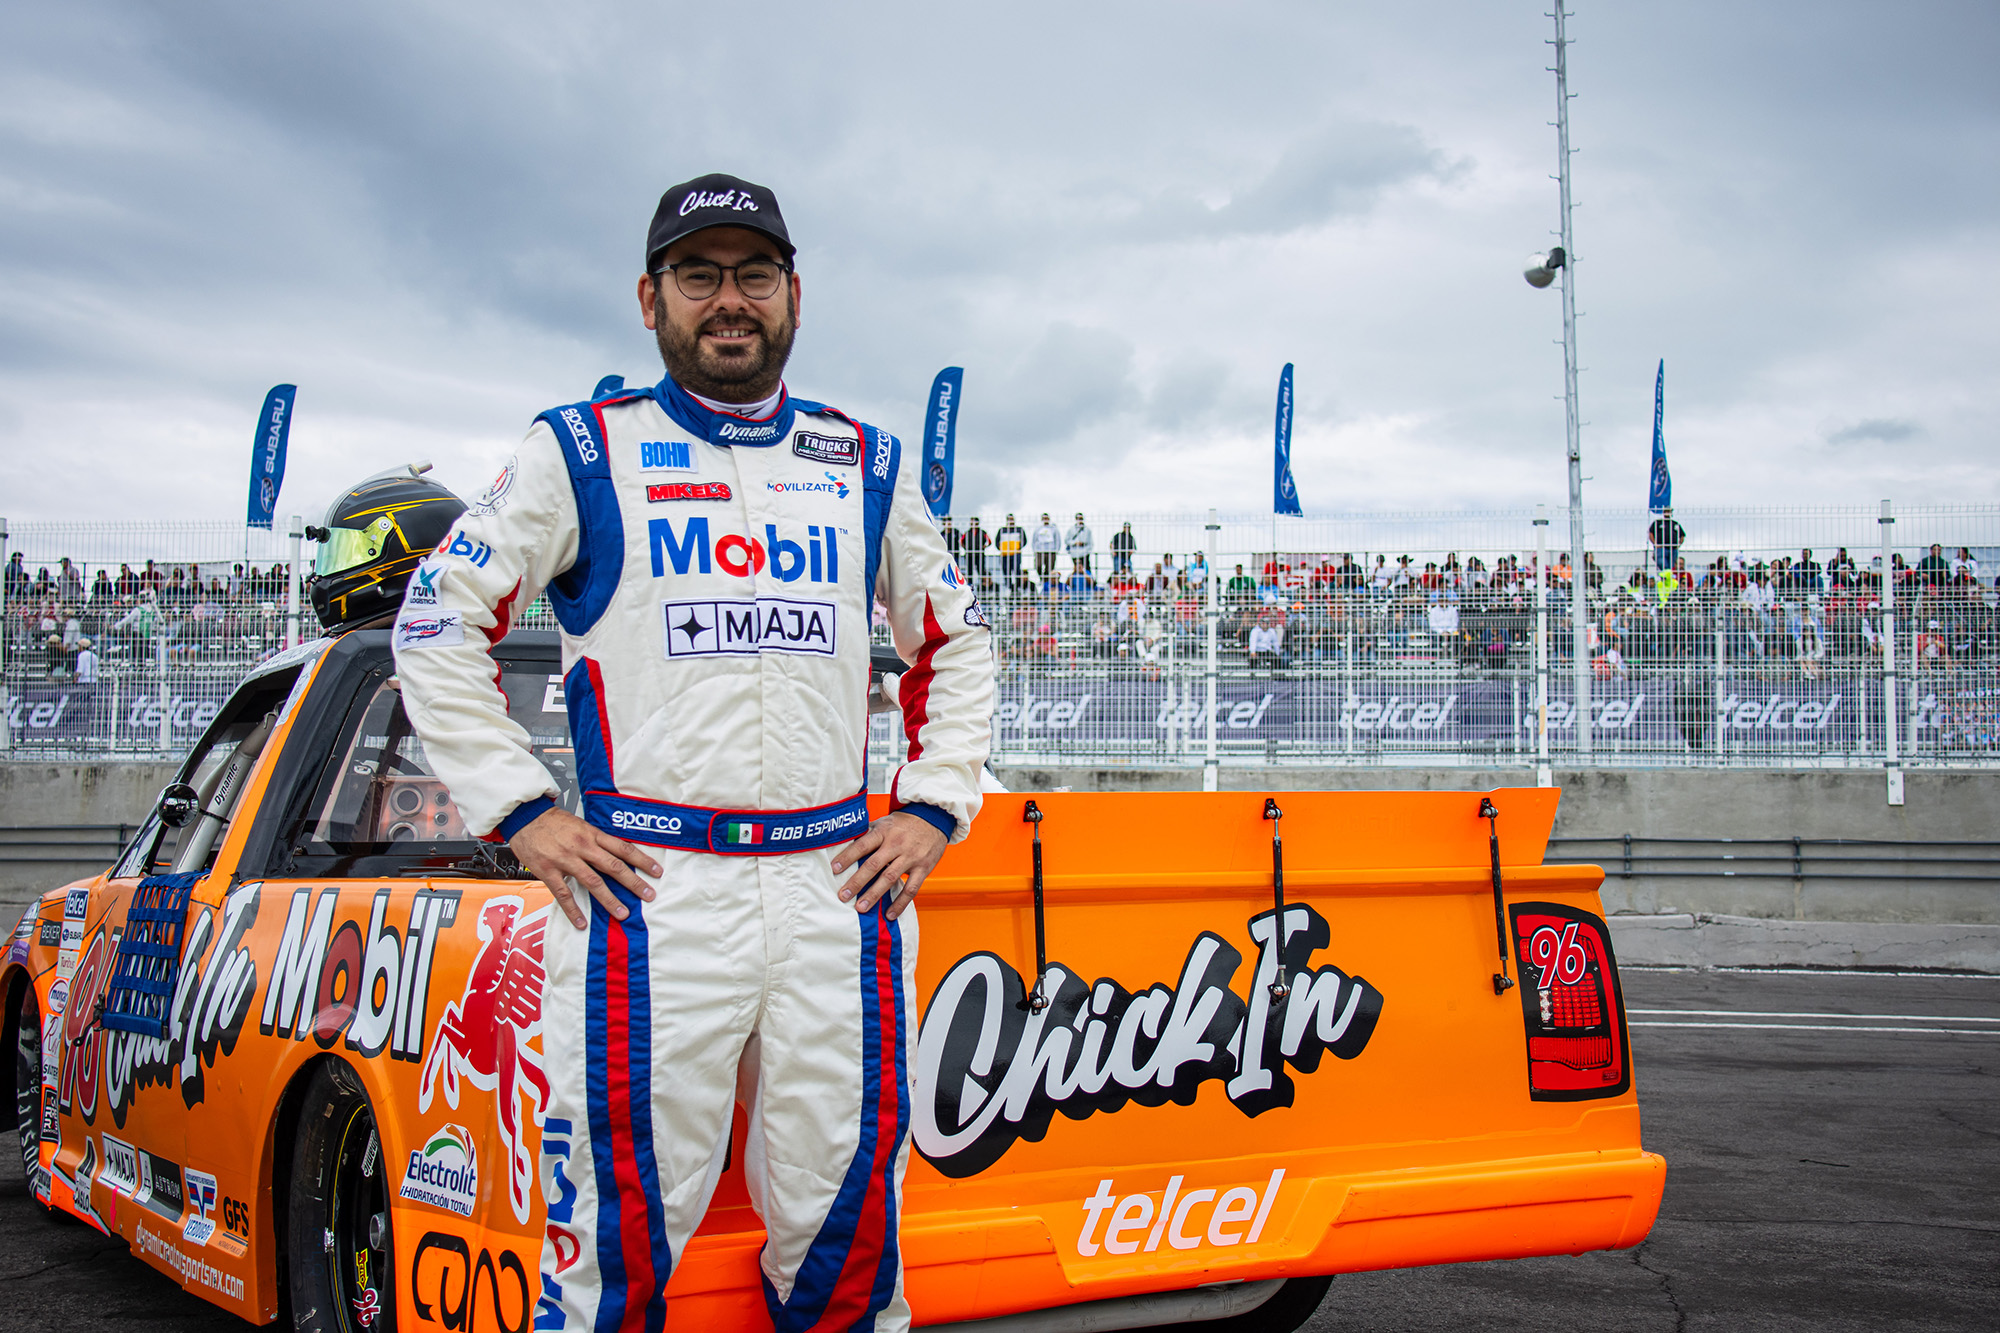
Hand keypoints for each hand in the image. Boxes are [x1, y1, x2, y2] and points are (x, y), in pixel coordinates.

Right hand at [509, 806, 660, 929]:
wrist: (525, 817)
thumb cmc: (553, 822)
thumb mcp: (580, 825)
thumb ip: (596, 840)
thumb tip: (616, 854)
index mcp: (592, 834)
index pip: (623, 848)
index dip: (642, 860)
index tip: (657, 871)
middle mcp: (582, 847)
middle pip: (613, 866)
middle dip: (633, 882)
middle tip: (648, 895)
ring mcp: (565, 860)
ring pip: (592, 882)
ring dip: (609, 900)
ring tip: (622, 913)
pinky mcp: (548, 871)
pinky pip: (563, 894)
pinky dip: (573, 910)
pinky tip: (581, 923)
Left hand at [831, 812, 948, 920]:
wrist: (934, 818)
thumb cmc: (903, 823)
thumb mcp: (884, 822)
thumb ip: (867, 834)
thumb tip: (842, 844)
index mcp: (884, 831)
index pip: (862, 845)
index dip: (848, 856)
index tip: (834, 869)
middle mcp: (896, 844)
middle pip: (873, 865)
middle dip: (857, 882)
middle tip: (843, 896)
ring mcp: (910, 857)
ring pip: (890, 878)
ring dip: (874, 895)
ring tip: (861, 908)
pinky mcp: (923, 868)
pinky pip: (911, 889)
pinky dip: (900, 903)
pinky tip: (889, 915)